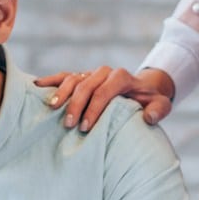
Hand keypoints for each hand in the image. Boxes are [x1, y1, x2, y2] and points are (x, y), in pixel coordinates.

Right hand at [33, 67, 174, 130]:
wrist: (143, 89)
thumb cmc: (151, 101)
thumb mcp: (161, 105)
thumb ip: (158, 110)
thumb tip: (147, 117)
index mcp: (123, 77)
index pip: (105, 91)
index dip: (94, 109)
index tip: (85, 127)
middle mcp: (105, 72)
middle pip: (86, 85)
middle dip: (76, 105)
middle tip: (68, 125)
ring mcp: (92, 73)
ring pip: (73, 79)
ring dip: (61, 93)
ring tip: (52, 109)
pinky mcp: (82, 77)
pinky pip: (64, 76)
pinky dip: (51, 80)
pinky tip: (36, 87)